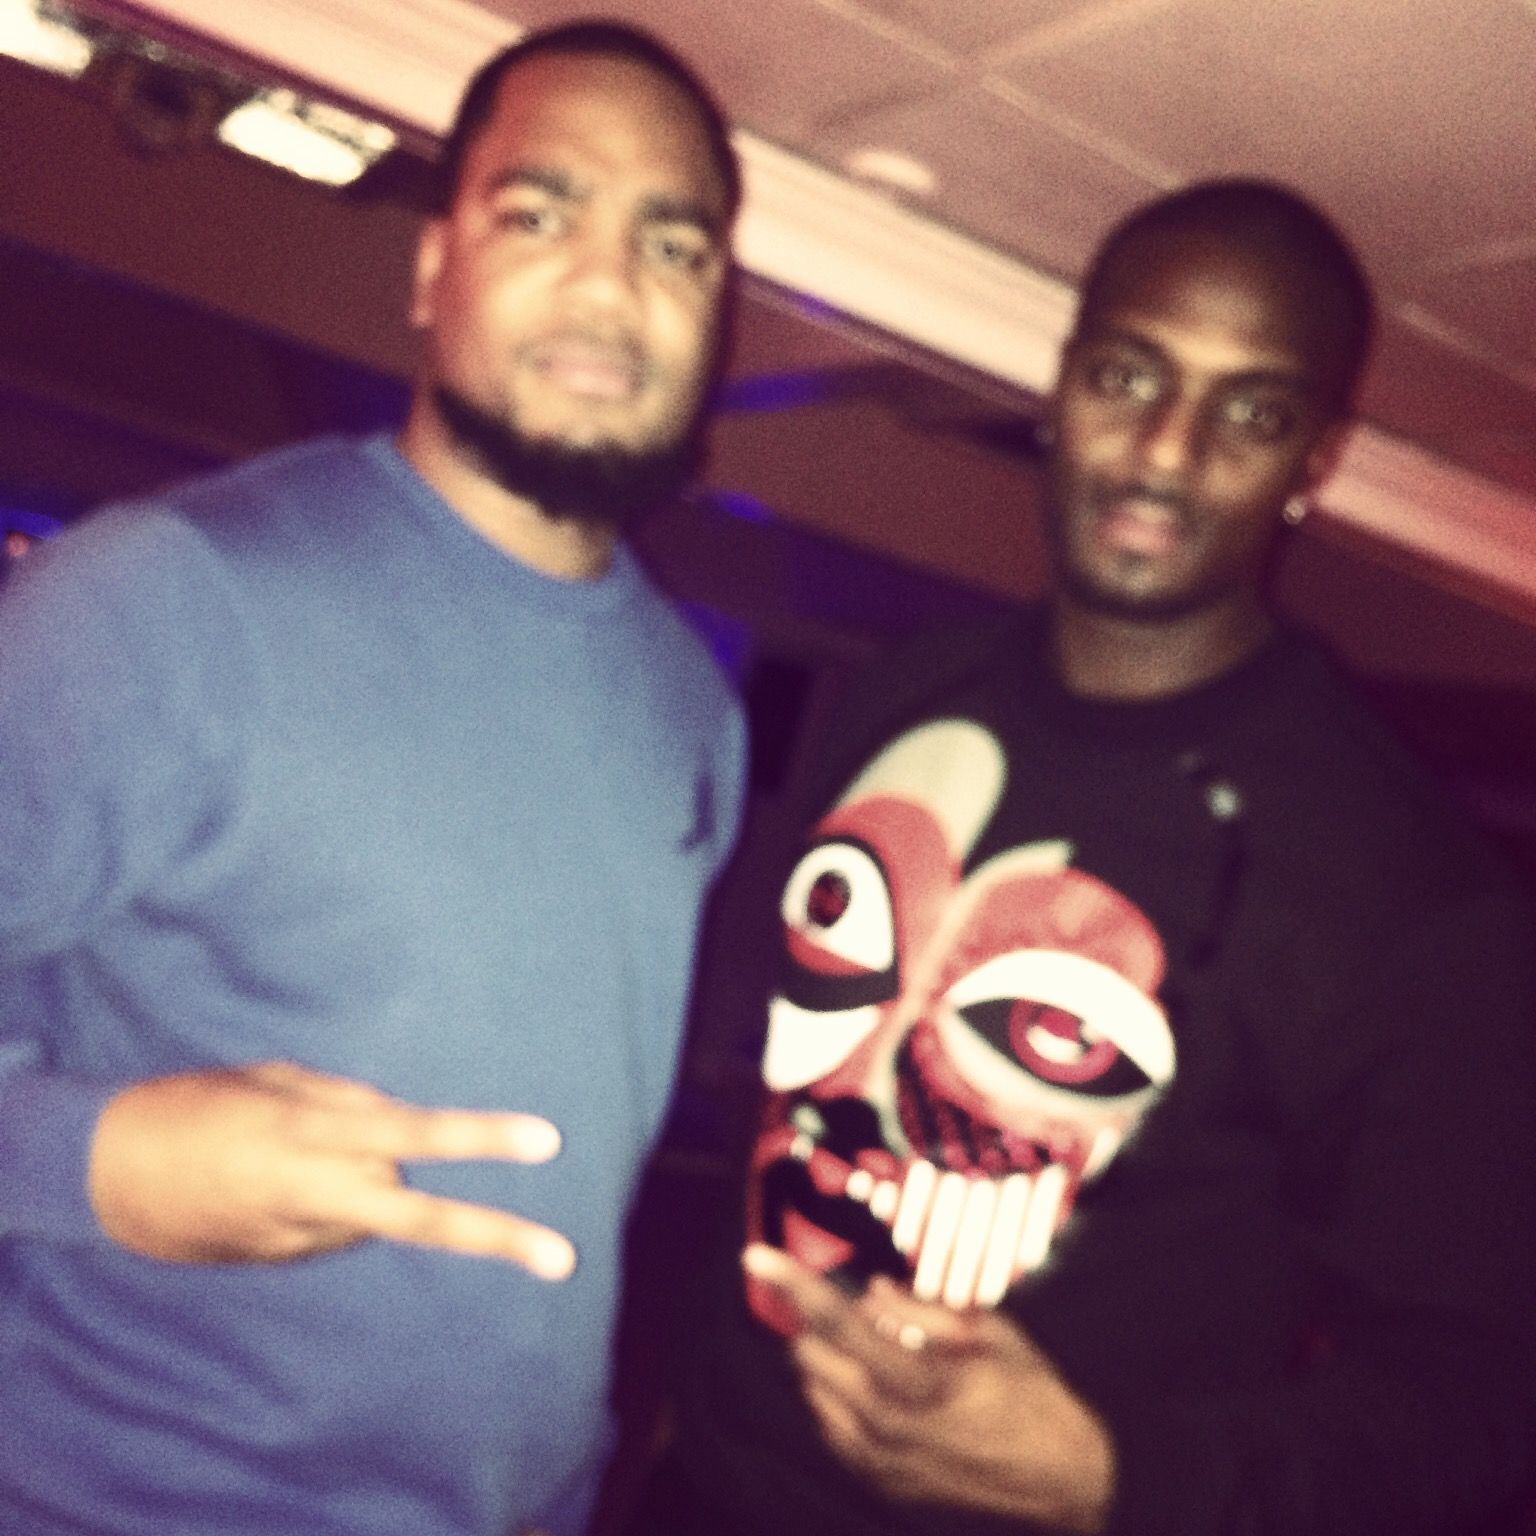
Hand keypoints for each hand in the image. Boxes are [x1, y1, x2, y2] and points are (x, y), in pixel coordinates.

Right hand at [88, 1061, 574, 1274]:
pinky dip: (334, 1195)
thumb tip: (400, 1131)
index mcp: (313, 1130)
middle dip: (495, 1237)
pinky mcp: (290, 1257)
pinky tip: (279, 1179)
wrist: (111, 1178)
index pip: (414, 1133)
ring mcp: (303, 1235)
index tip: (546, 1141)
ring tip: (291, 1148)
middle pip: (420, 1219)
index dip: (480, 1136)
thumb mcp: (277, 1081)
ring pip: (379, 1205)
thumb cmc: (200, 1105)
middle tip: (564, 1260)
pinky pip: (342, 1219)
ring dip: (365, 1177)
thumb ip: (349, 1102)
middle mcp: (317, 1190)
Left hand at [743, 1243, 1114, 1533]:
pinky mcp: (882, 1486)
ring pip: (815, 1395)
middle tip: (848, 1307)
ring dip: (825, 1361)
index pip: (839, 1323)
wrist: (1066, 1484)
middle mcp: (890, 1427)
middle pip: (812, 1358)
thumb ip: (927, 1313)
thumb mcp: (994, 1336)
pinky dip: (836, 1399)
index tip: (755, 1256)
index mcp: (921, 1382)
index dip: (794, 1285)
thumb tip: (874, 1293)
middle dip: (814, 1323)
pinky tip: (872, 1387)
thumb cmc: (1035, 1397)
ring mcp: (882, 1464)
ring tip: (874, 1349)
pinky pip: (832, 1431)